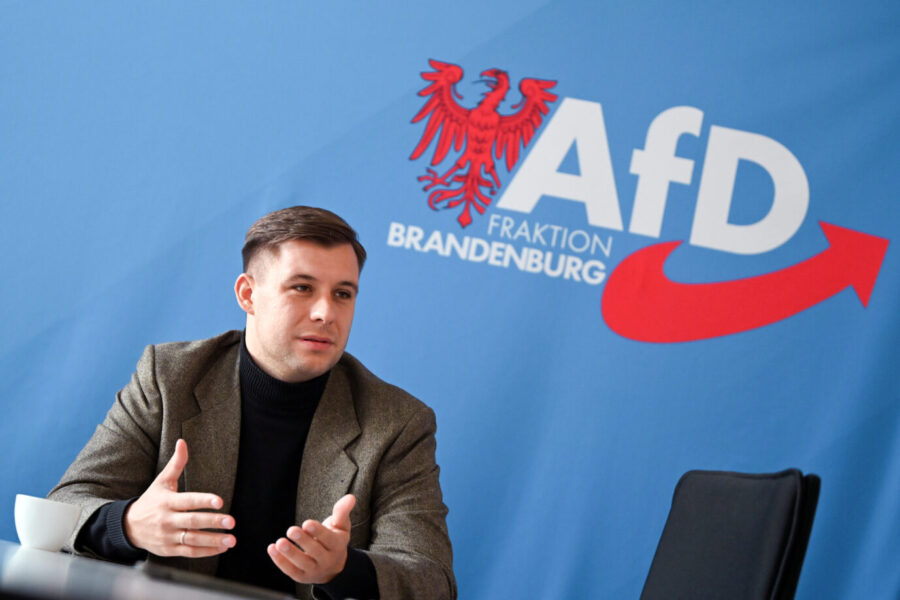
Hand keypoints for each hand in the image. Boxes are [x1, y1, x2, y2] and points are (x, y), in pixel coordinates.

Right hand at [124, 439, 235, 557]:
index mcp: (167, 502)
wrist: (128, 527)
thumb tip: (182, 442)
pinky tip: (221, 548)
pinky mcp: (169, 550)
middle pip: (192, 522)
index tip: (219, 501)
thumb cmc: (151, 501)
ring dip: (213, 540)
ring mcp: (168, 536)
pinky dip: (206, 551)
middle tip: (231, 521)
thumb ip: (176, 463)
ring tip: (231, 540)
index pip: (188, 501)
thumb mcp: (162, 481)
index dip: (203, 501)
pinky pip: (189, 552)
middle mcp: (167, 520)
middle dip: (212, 522)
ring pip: (192, 540)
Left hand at [268, 494, 354, 583]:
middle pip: (315, 551)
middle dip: (303, 541)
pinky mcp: (301, 576)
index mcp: (337, 545)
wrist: (333, 567)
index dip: (318, 532)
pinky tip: (272, 549)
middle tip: (291, 530)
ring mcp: (314, 570)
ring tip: (280, 542)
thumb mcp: (341, 526)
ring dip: (290, 553)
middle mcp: (327, 560)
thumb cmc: (334, 540)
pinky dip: (280, 561)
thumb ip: (342, 511)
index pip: (328, 539)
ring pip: (302, 563)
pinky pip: (290, 570)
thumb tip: (350, 497)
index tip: (307, 523)